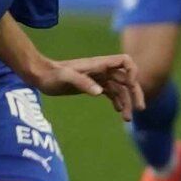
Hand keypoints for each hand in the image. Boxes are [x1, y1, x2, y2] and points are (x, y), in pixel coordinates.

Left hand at [21, 54, 144, 121]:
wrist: (41, 76)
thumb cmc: (51, 75)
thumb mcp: (65, 77)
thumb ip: (82, 82)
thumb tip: (100, 92)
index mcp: (99, 64)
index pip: (125, 61)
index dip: (132, 71)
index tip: (130, 86)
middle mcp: (102, 70)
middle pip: (127, 78)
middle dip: (135, 92)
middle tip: (140, 109)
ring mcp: (98, 78)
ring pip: (120, 89)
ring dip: (127, 102)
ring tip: (127, 119)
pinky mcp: (93, 86)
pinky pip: (111, 93)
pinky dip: (117, 102)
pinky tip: (119, 112)